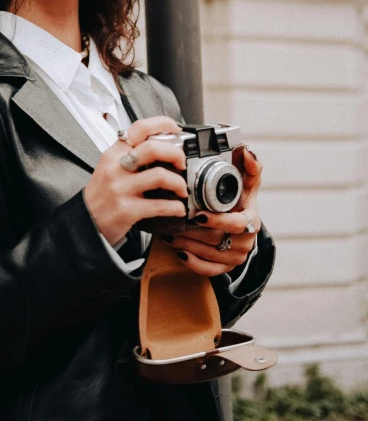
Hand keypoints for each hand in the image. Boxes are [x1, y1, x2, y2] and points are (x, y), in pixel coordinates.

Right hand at [84, 116, 187, 245]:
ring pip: (159, 176)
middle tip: (181, 163)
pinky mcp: (127, 210)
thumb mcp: (109, 167)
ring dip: (178, 183)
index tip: (176, 129)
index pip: (139, 128)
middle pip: (153, 148)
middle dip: (176, 154)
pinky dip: (175, 207)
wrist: (85, 221)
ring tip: (181, 189)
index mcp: (114, 153)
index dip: (162, 124)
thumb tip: (162, 147)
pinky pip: (159, 205)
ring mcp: (121, 189)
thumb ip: (130, 154)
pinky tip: (178, 208)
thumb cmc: (101, 194)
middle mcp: (117, 168)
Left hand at [161, 147, 262, 275]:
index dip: (217, 220)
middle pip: (216, 239)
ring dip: (187, 243)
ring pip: (208, 254)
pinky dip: (192, 262)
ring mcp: (236, 257)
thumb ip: (249, 168)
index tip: (199, 215)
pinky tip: (179, 252)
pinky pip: (208, 270)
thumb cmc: (241, 203)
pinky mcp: (225, 268)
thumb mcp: (248, 185)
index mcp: (251, 221)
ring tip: (169, 232)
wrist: (243, 227)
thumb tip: (246, 150)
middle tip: (173, 221)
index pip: (236, 224)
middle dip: (192, 231)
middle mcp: (245, 241)